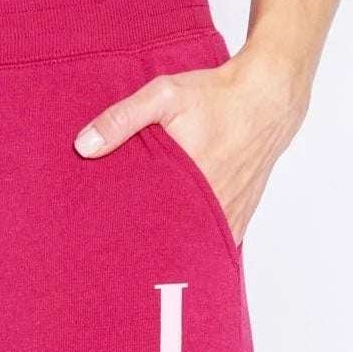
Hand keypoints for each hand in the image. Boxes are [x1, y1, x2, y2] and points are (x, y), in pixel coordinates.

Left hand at [73, 45, 310, 242]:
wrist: (268, 96)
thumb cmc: (217, 95)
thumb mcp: (164, 95)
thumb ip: (122, 119)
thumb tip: (83, 146)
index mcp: (189, 186)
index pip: (149, 228)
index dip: (128, 239)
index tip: (107, 245)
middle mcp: (211, 209)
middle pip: (171, 244)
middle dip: (147, 249)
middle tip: (121, 255)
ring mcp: (228, 216)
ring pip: (194, 246)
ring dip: (173, 249)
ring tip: (147, 257)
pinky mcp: (239, 216)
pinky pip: (214, 242)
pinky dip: (197, 244)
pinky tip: (180, 247)